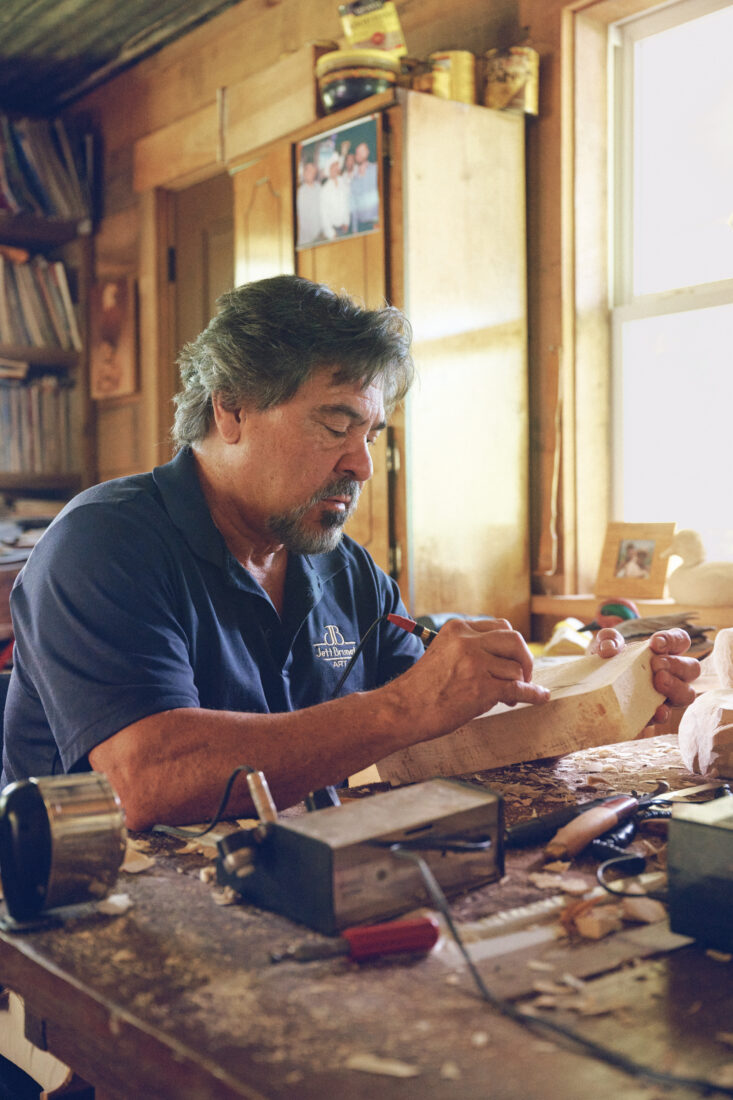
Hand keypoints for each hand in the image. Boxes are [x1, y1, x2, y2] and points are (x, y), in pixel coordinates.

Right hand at [388, 618, 549, 740]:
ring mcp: (476, 664)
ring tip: (508, 697)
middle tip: (523, 675)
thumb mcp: (442, 653)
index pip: (499, 626)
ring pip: (515, 668)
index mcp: (458, 629)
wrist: (403, 709)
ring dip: (518, 683)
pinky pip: (518, 689)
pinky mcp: (482, 688)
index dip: (511, 645)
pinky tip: (540, 697)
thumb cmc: (421, 688)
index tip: (512, 659)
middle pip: (515, 640)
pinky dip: (533, 694)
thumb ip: (469, 649)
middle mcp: (468, 641)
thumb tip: (503, 660)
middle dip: (524, 659)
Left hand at [591, 627, 699, 723]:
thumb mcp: (605, 646)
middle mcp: (671, 673)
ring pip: (688, 694)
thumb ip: (608, 639)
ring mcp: (665, 695)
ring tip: (658, 681)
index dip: (674, 640)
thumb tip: (609, 649)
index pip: (681, 640)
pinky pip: (666, 715)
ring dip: (676, 687)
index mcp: (663, 651)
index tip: (655, 643)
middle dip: (676, 665)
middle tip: (656, 664)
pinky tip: (657, 711)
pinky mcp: (653, 714)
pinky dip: (663, 713)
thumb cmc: (606, 661)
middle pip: (692, 668)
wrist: (592, 688)